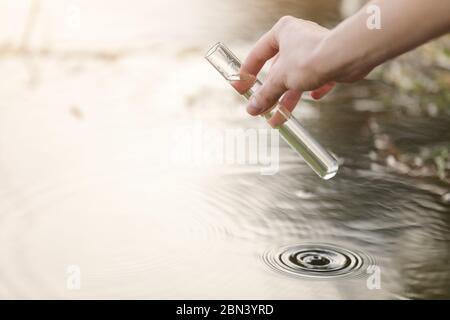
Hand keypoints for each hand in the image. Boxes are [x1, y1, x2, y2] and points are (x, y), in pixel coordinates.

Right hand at [237, 16, 367, 124]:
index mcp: (282, 32)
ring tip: (278, 117)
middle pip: (277, 70)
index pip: (258, 53)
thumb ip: (265, 94)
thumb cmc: (310, 58)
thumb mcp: (280, 79)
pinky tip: (313, 96)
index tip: (241, 87)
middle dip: (270, 92)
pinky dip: (313, 88)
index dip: (247, 72)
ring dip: (287, 98)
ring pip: (295, 77)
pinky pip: (317, 78)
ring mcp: (314, 49)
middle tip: (260, 108)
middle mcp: (298, 38)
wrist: (345, 58)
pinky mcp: (330, 61)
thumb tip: (252, 108)